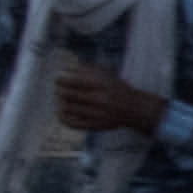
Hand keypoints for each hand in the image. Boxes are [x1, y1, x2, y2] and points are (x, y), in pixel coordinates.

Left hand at [53, 62, 168, 134]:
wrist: (134, 108)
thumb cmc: (115, 88)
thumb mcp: (105, 74)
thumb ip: (87, 69)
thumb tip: (66, 67)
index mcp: (102, 85)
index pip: (72, 81)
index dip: (61, 80)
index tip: (58, 79)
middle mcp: (101, 99)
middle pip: (68, 95)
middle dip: (60, 91)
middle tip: (59, 90)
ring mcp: (98, 114)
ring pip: (68, 109)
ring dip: (61, 103)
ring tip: (63, 101)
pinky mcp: (96, 126)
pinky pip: (73, 124)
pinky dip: (63, 118)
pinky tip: (62, 113)